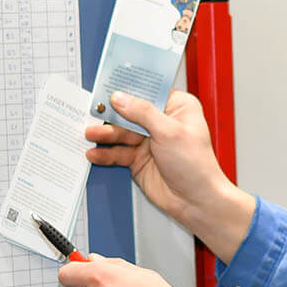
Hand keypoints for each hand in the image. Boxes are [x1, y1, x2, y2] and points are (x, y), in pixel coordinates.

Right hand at [86, 90, 255, 260]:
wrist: (196, 201)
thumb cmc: (196, 165)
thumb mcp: (169, 132)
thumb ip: (142, 113)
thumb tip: (120, 98)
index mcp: (178, 107)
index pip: (149, 90)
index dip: (129, 87)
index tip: (108, 85)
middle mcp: (162, 122)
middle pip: (130, 111)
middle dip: (111, 113)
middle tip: (93, 112)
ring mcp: (149, 141)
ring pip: (121, 132)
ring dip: (105, 134)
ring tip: (90, 134)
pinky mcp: (138, 159)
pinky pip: (118, 153)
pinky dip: (106, 153)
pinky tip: (95, 154)